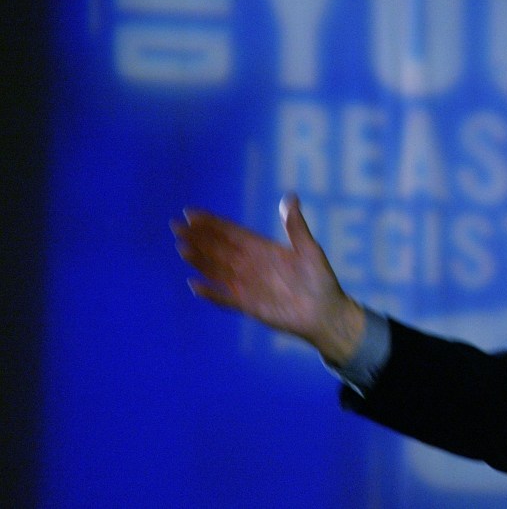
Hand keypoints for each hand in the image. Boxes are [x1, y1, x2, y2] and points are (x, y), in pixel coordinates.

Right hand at [171, 195, 365, 364]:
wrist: (326, 313)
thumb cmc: (320, 280)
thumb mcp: (309, 249)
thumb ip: (296, 226)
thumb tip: (290, 197)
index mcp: (263, 249)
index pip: (232, 233)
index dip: (212, 223)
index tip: (192, 213)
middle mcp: (251, 265)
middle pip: (219, 249)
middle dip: (198, 237)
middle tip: (177, 226)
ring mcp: (248, 286)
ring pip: (218, 270)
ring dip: (200, 261)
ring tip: (182, 248)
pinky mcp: (249, 306)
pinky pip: (226, 299)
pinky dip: (212, 294)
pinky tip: (195, 286)